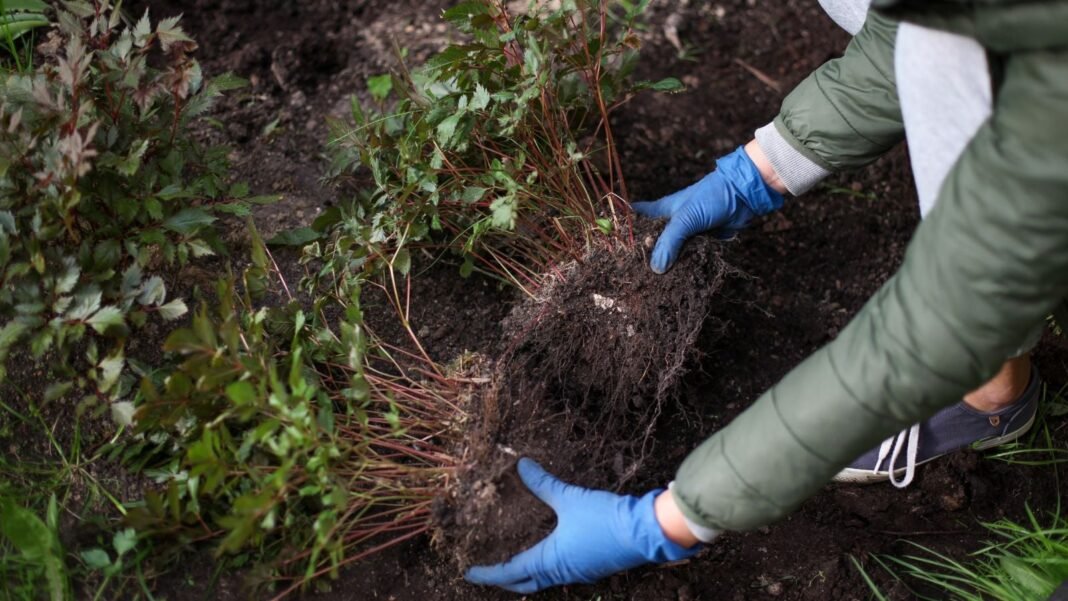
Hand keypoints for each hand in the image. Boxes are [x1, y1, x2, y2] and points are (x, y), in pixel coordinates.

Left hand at [464, 458, 699, 593]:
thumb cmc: (605, 518)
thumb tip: (522, 466)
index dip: (488, 572)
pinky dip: (546, 569)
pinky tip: (548, 555)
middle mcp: (562, 572)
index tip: (469, 572)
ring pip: (544, 580)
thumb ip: (543, 484)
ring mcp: (579, 573)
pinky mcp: (592, 568)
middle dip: (505, 580)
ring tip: (514, 564)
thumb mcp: (570, 498)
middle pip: (526, 583)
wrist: (645, 531)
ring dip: (526, 575)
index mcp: (551, 560)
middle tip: (488, 573)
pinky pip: (561, 574)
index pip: (510, 572)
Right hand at [631, 145, 783, 272]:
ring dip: (665, 265)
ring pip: (670, 252)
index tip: (611, 245)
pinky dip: (683, 267)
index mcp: (661, 211)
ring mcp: (687, 234)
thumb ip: (670, 242)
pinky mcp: (701, 243)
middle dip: (642, 256)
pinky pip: (688, 258)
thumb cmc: (711, 198)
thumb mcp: (686, 218)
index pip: (635, 217)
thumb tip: (656, 269)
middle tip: (631, 274)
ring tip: (651, 285)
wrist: (744, 196)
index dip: (623, 228)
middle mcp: (671, 223)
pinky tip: (675, 281)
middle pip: (651, 241)